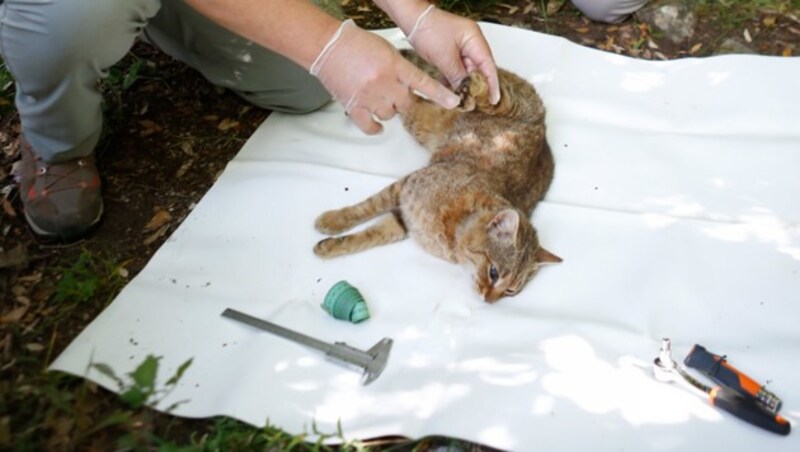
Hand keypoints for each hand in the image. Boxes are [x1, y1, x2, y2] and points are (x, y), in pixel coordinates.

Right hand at [311, 20, 460, 133]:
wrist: (328, 46)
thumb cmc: (355, 44)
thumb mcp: (386, 50)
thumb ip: (400, 69)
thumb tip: (410, 87)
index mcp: (394, 65)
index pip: (423, 83)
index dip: (440, 95)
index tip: (454, 104)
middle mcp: (384, 83)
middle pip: (406, 104)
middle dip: (403, 100)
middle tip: (394, 92)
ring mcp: (369, 97)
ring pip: (390, 115)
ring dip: (388, 110)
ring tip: (379, 98)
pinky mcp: (354, 107)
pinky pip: (370, 126)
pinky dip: (375, 128)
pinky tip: (377, 125)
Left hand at [407, 6, 499, 103]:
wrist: (412, 19)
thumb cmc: (428, 29)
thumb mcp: (443, 57)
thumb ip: (457, 75)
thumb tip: (465, 92)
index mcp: (474, 39)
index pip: (488, 65)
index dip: (492, 84)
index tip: (493, 99)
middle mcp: (472, 42)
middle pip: (479, 68)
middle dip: (477, 86)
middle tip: (474, 102)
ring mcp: (462, 46)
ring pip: (467, 70)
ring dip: (464, 84)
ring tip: (462, 100)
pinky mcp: (452, 51)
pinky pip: (457, 68)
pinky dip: (454, 79)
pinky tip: (450, 90)